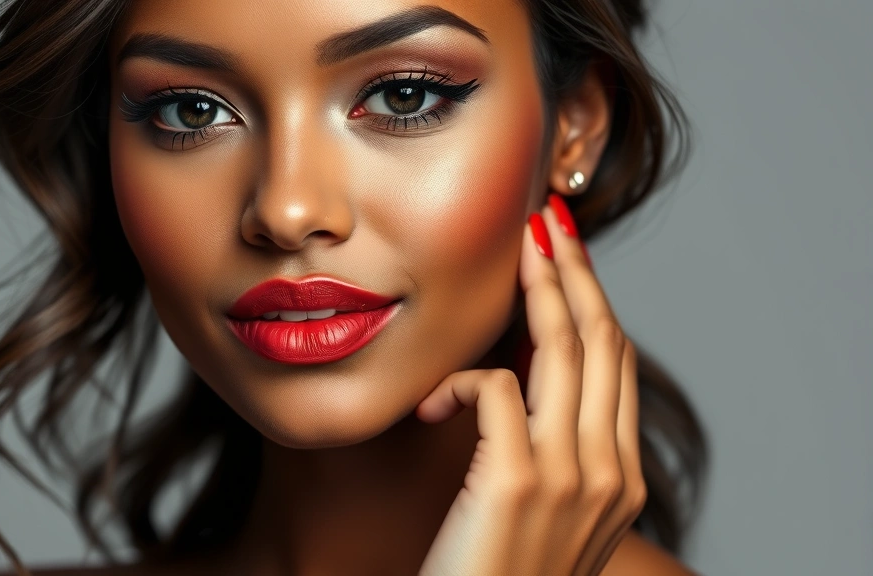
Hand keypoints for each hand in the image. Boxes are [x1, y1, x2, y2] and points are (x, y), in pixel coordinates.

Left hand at [414, 194, 645, 575]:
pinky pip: (493, 389)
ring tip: (520, 242)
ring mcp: (569, 478)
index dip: (596, 299)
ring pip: (563, 350)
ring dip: (539, 286)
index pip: (616, 365)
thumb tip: (520, 380)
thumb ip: (549, 449)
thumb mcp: (543, 509)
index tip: (570, 251)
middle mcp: (608, 473)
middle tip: (550, 219)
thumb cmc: (494, 572)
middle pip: (602, 342)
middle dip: (576, 271)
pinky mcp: (515, 482)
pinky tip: (431, 404)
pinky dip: (459, 381)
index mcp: (620, 478)